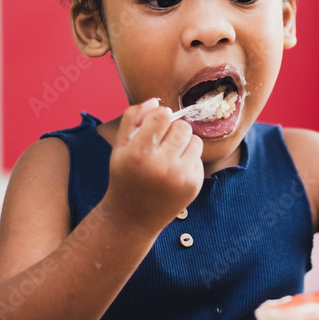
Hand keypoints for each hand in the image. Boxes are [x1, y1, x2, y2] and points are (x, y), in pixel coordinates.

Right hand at [103, 97, 203, 233]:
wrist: (132, 218)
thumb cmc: (125, 176)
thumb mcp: (119, 147)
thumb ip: (132, 118)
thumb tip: (155, 101)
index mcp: (139, 154)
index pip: (162, 116)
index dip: (160, 115)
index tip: (155, 123)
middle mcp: (162, 166)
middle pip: (182, 126)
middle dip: (173, 129)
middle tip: (161, 142)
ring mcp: (181, 178)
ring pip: (196, 140)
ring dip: (184, 143)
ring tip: (169, 155)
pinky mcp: (194, 185)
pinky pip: (199, 158)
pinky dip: (188, 160)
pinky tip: (173, 172)